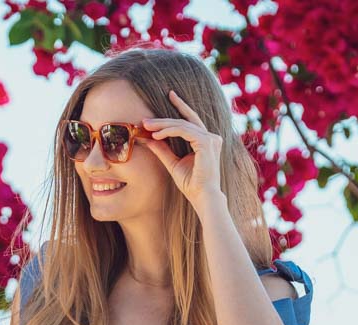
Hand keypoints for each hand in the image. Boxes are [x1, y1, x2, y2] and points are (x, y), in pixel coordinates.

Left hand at [140, 88, 223, 213]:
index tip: (170, 95)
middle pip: (184, 121)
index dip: (181, 106)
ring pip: (182, 125)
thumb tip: (150, 139)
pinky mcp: (206, 142)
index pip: (192, 119)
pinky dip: (169, 131)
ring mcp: (210, 139)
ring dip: (163, 125)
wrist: (202, 197)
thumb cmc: (191, 184)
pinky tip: (156, 135)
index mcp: (206, 141)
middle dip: (163, 119)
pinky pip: (184, 131)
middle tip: (146, 120)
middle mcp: (211, 137)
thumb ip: (163, 150)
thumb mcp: (173, 164)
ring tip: (147, 127)